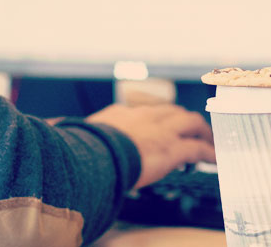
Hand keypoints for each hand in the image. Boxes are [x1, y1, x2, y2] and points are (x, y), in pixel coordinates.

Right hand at [85, 103, 215, 189]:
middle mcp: (145, 117)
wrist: (96, 155)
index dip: (157, 119)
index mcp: (121, 114)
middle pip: (172, 112)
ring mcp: (161, 131)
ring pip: (191, 123)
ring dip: (202, 132)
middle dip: (184, 119)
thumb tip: (53, 126)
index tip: (160, 126)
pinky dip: (209, 153)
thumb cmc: (84, 150)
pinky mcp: (173, 148)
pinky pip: (198, 149)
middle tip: (193, 128)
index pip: (145, 113)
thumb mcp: (79, 136)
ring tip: (210, 140)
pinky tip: (216, 159)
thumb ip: (76, 133)